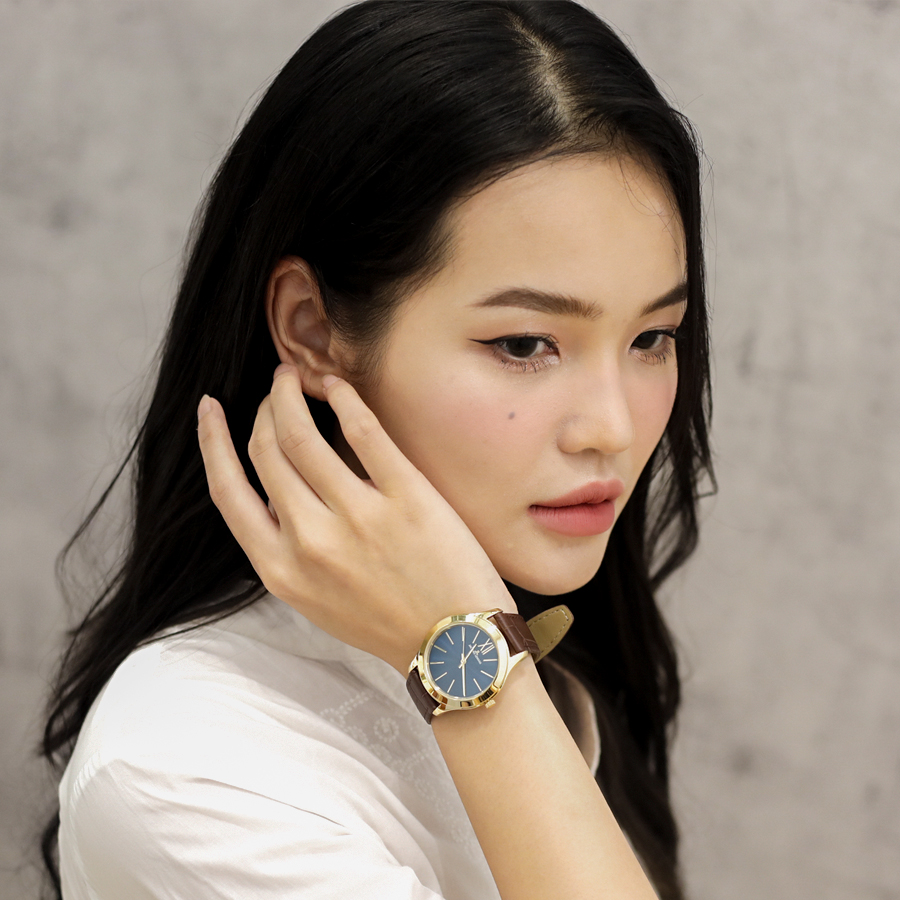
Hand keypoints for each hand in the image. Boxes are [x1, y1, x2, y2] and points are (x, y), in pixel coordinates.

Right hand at [196, 364, 515, 673]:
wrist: (455, 647)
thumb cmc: (388, 624)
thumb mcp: (316, 602)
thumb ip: (287, 551)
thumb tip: (273, 492)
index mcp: (282, 571)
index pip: (228, 492)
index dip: (212, 442)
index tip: (210, 411)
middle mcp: (311, 542)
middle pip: (266, 452)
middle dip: (264, 408)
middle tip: (276, 388)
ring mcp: (359, 517)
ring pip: (302, 435)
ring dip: (290, 394)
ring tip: (296, 377)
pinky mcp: (407, 497)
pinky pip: (363, 430)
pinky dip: (342, 397)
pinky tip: (336, 384)